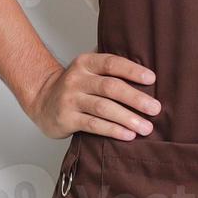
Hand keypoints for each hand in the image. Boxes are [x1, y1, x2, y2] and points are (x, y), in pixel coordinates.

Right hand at [25, 53, 160, 140]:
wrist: (41, 99)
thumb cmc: (75, 86)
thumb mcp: (88, 69)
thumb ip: (110, 68)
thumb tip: (147, 71)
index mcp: (86, 63)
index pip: (112, 63)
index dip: (132, 70)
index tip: (152, 78)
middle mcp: (77, 79)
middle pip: (111, 87)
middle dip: (136, 98)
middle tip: (155, 108)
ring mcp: (70, 99)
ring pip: (103, 108)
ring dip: (127, 118)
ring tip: (145, 127)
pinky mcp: (66, 119)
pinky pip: (93, 125)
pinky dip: (113, 130)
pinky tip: (127, 134)